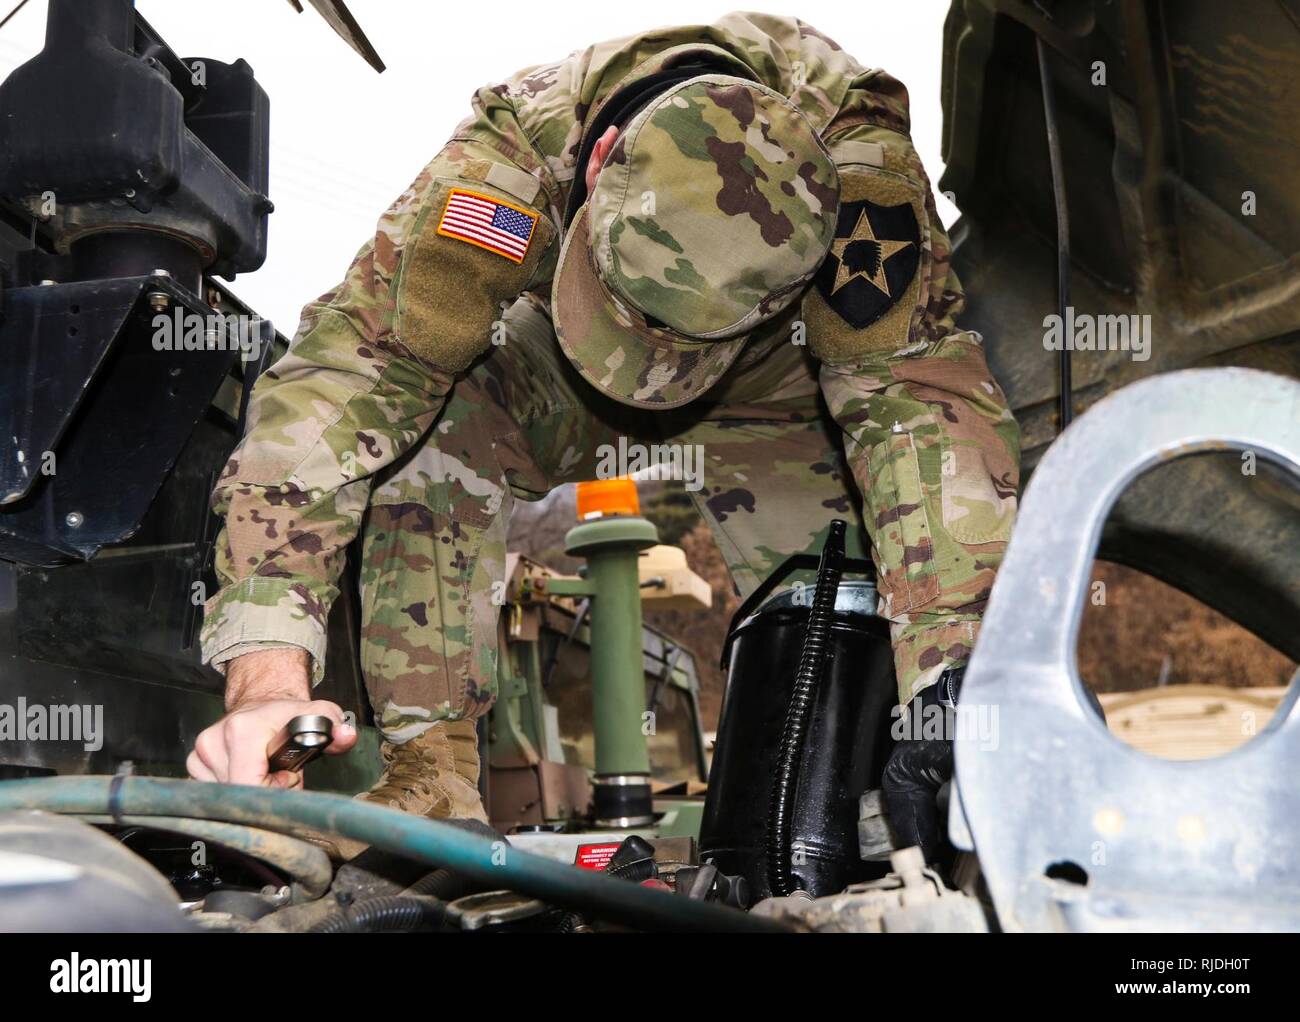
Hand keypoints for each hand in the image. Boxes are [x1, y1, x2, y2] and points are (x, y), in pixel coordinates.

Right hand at [187, 647, 356, 787]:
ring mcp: (200, 753)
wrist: (263, 701)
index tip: (287, 777)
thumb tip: (345, 735)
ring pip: (228, 794)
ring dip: (252, 788)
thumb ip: (335, 728)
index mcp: (241, 731)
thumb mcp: (320, 716)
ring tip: (267, 769)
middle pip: (240, 793)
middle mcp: (214, 741)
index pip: (250, 785)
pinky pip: (215, 790)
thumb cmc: (288, 714)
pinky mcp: (194, 762)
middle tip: (281, 773)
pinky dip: (236, 785)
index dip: (273, 790)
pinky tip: (250, 770)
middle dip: (265, 790)